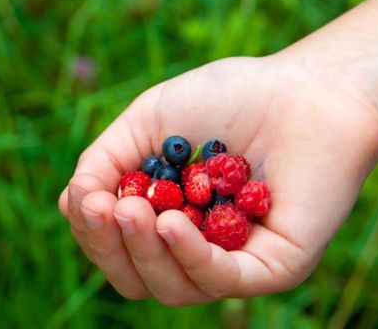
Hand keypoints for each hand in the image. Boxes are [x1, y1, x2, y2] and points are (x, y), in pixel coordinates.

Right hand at [58, 55, 377, 304]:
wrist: (306, 88)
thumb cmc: (229, 99)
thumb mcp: (148, 122)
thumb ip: (105, 161)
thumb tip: (71, 202)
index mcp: (163, 215)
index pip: (114, 245)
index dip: (91, 231)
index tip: (84, 198)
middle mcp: (194, 246)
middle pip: (135, 277)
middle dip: (110, 246)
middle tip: (109, 208)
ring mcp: (233, 260)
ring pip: (172, 288)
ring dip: (143, 253)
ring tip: (136, 211)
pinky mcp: (272, 266)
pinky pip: (221, 280)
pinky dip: (188, 257)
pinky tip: (170, 225)